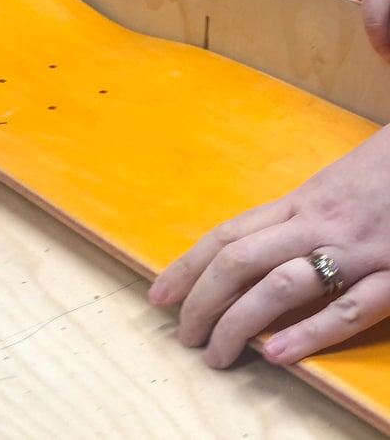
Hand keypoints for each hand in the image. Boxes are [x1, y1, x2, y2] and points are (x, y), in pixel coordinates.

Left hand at [148, 124, 389, 367]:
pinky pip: (349, 307)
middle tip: (183, 335)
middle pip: (239, 262)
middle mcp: (317, 224)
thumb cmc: (385, 170)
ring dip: (240, 323)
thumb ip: (293, 216)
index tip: (158, 295)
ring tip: (217, 354)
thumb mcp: (331, 186)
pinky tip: (276, 355)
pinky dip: (310, 333)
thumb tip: (247, 246)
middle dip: (202, 301)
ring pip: (281, 286)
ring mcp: (356, 249)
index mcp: (299, 203)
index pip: (226, 236)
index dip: (187, 267)